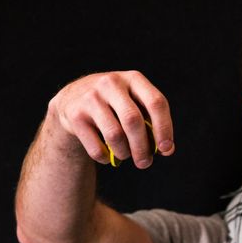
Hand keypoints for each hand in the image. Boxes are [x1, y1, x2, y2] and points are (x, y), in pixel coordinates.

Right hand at [48, 70, 174, 166]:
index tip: (166, 149)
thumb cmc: (115, 107)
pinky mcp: (75, 115)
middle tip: (145, 163)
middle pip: (133, 121)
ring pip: (115, 136)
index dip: (164, 128)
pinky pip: (96, 148)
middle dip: (142, 148)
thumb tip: (168, 149)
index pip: (156, 102)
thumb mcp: (134, 105)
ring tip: (124, 155)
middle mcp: (111, 83)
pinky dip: (105, 158)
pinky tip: (106, 155)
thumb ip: (152, 124)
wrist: (73, 100)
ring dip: (124, 153)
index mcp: (133, 79)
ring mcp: (91, 97)